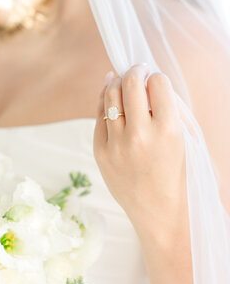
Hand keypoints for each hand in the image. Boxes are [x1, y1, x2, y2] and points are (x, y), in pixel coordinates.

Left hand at [93, 64, 187, 243]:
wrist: (159, 213)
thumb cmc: (176, 173)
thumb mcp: (185, 141)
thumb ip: (169, 110)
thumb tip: (149, 80)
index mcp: (168, 131)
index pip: (157, 83)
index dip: (157, 78)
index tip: (156, 81)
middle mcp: (140, 135)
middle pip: (130, 83)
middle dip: (135, 71)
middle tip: (138, 70)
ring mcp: (117, 144)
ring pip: (110, 95)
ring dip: (117, 83)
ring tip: (123, 82)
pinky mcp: (100, 152)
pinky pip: (99, 116)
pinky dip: (104, 102)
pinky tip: (110, 96)